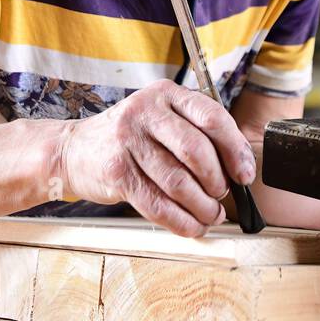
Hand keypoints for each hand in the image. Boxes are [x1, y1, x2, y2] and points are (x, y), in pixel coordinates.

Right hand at [56, 79, 255, 237]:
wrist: (74, 150)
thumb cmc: (130, 138)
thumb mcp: (161, 119)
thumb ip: (196, 133)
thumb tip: (240, 166)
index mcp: (166, 94)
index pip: (212, 118)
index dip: (235, 149)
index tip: (245, 173)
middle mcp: (146, 112)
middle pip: (196, 151)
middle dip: (217, 181)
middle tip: (222, 195)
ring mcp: (128, 140)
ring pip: (178, 182)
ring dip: (201, 206)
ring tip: (211, 214)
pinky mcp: (116, 172)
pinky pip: (157, 204)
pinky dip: (180, 221)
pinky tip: (192, 226)